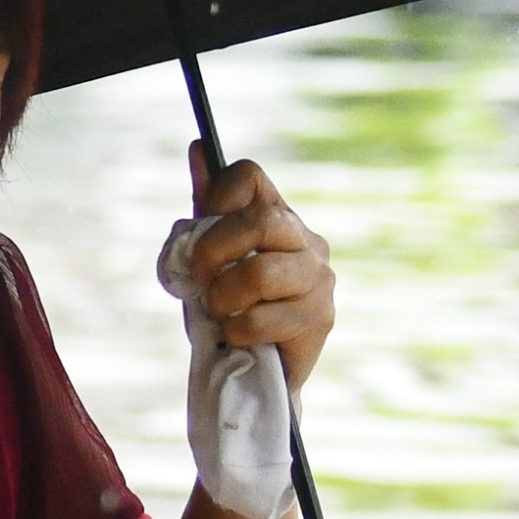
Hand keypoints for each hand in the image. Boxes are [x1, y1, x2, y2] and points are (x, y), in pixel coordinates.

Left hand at [179, 145, 336, 392]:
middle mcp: (306, 240)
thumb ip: (206, 209)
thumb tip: (198, 147)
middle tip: (199, 280)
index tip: (197, 235)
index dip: (214, 198)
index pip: (248, 175)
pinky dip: (236, 332)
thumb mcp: (208, 257)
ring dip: (223, 300)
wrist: (254, 371)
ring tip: (221, 315)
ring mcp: (319, 278)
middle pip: (260, 219)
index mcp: (277, 216)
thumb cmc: (230, 309)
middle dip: (212, 252)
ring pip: (260, 273)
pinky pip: (261, 319)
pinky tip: (239, 337)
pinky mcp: (320, 318)